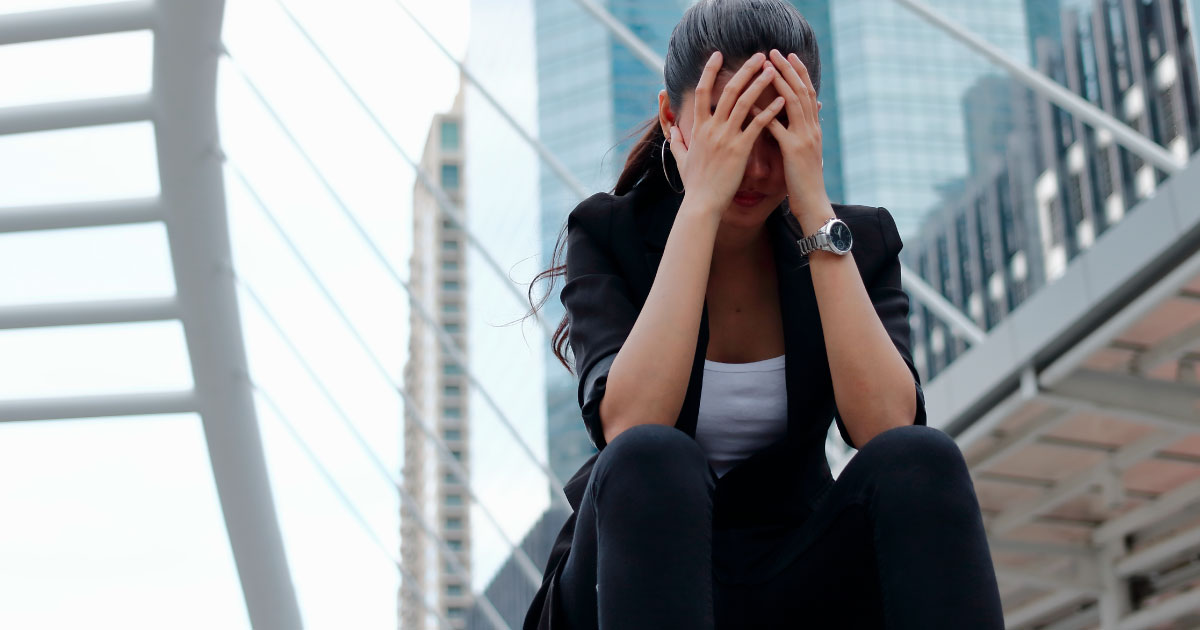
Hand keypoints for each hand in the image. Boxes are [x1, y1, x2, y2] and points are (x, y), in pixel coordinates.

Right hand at [667, 50, 785, 215]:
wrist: (702, 204)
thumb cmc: (694, 184)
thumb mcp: (681, 159)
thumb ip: (676, 140)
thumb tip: (671, 128)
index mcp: (698, 128)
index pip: (703, 91)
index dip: (710, 71)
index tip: (718, 55)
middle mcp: (712, 128)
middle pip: (729, 90)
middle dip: (744, 70)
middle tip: (759, 56)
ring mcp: (726, 138)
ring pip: (745, 102)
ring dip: (759, 83)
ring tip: (772, 70)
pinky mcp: (741, 150)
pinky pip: (758, 125)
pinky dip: (770, 111)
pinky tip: (782, 100)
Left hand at [752, 49, 828, 211]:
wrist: (813, 204)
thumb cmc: (804, 182)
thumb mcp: (804, 154)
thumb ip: (799, 135)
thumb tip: (792, 122)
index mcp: (813, 128)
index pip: (807, 93)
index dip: (798, 73)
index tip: (788, 57)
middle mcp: (811, 128)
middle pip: (802, 91)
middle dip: (789, 69)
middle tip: (776, 51)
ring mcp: (804, 137)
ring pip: (793, 102)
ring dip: (779, 81)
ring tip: (767, 66)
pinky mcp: (793, 150)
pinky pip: (777, 126)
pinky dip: (764, 112)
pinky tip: (751, 102)